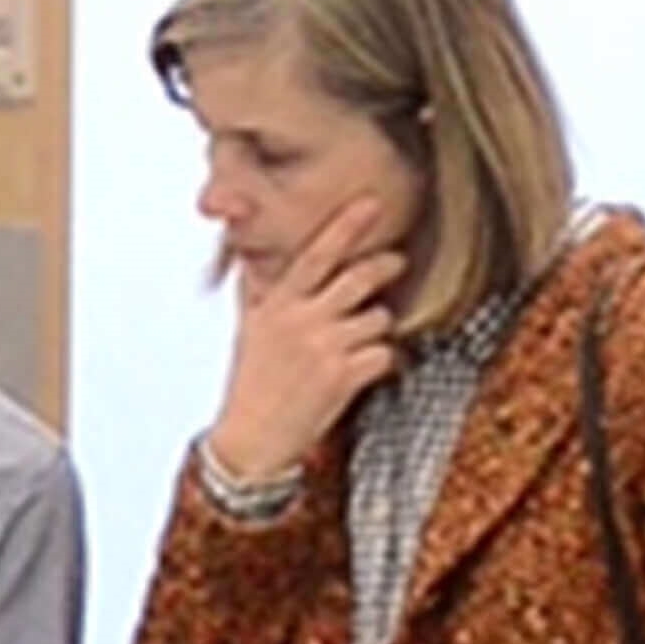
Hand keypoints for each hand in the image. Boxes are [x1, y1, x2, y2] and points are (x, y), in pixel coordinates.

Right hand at [204, 194, 403, 487]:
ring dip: (377, 327)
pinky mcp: (344, 377)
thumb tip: (247, 258)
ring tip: (360, 341)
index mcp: (278, 304)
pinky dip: (384, 361)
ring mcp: (325, 348)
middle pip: (359, 277)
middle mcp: (303, 320)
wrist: (253, 438)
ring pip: (378, 318)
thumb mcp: (248, 330)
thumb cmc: (252, 384)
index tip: (371, 205)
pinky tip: (367, 369)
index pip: (316, 255)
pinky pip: (384, 354)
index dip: (346, 227)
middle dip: (385, 265)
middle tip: (397, 260)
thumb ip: (255, 290)